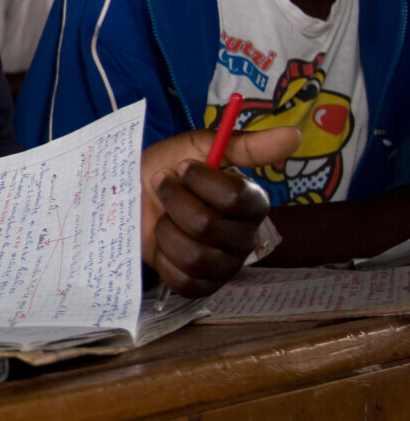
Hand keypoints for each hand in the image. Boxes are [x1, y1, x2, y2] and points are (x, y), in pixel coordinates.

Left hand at [139, 126, 299, 295]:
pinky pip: (184, 281)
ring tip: (162, 217)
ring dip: (167, 231)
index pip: (234, 198)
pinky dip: (164, 260)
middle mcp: (245, 235)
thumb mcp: (197, 146)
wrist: (126, 196)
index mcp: (251, 202)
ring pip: (195, 257)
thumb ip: (246, 144)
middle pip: (207, 226)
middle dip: (175, 203)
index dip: (198, 181)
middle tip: (164, 189)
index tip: (181, 168)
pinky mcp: (203, 285)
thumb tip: (293, 135)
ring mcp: (226, 265)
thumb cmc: (164, 170)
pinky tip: (163, 244)